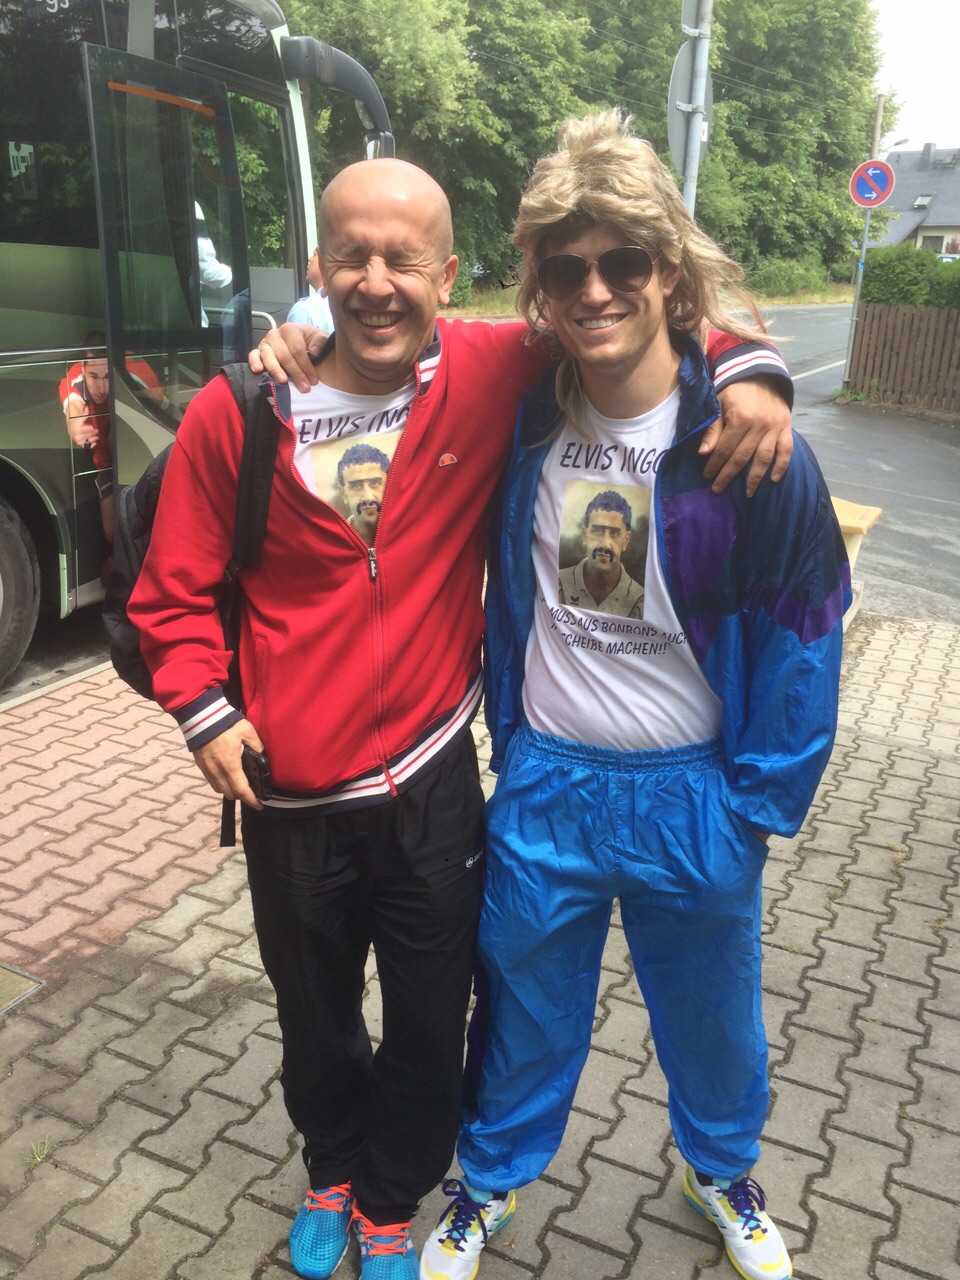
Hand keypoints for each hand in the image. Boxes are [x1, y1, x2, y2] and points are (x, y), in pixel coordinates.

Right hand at [64, 395, 97, 447]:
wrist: (71, 427)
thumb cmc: (76, 422)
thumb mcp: (80, 417)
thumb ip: (84, 413)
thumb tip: (87, 407)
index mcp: (75, 428)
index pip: (81, 429)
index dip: (87, 429)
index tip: (92, 427)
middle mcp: (75, 434)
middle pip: (85, 435)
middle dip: (92, 433)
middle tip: (97, 431)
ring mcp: (77, 440)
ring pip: (86, 441)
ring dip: (92, 439)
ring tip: (97, 437)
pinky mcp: (79, 444)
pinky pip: (85, 446)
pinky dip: (90, 445)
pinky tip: (94, 443)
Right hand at [192, 718, 264, 809]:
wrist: (201, 716)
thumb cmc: (225, 723)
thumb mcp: (247, 731)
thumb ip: (257, 745)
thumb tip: (262, 756)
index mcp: (230, 765)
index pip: (242, 790)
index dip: (251, 800)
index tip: (259, 805)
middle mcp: (217, 771)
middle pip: (230, 794)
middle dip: (242, 796)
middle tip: (252, 792)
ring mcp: (207, 769)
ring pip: (219, 790)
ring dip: (230, 791)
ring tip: (239, 785)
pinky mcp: (201, 765)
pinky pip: (212, 782)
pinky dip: (221, 784)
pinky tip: (227, 776)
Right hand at [249, 324, 327, 393]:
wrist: (303, 344)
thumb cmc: (311, 342)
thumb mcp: (320, 338)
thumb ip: (321, 341)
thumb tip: (313, 351)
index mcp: (290, 329)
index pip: (297, 349)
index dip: (306, 366)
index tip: (314, 380)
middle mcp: (275, 335)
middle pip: (284, 355)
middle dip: (295, 373)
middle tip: (304, 388)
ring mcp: (265, 343)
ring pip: (268, 356)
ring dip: (275, 370)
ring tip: (283, 381)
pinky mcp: (258, 352)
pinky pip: (253, 356)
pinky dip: (254, 362)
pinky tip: (258, 370)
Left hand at [700, 376, 792, 496]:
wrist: (761, 375)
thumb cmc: (735, 391)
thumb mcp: (718, 403)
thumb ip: (712, 428)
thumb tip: (704, 453)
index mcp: (741, 418)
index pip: (726, 448)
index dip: (715, 464)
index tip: (707, 476)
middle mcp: (760, 424)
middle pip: (742, 457)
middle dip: (729, 475)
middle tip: (718, 489)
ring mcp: (775, 427)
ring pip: (764, 457)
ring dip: (755, 477)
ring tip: (747, 493)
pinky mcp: (786, 427)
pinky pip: (786, 450)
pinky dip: (782, 466)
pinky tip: (773, 479)